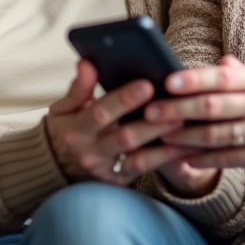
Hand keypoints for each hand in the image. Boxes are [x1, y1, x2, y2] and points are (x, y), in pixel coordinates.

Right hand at [45, 60, 197, 185]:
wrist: (57, 165)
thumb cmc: (66, 128)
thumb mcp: (63, 108)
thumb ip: (78, 88)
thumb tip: (87, 63)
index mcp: (76, 130)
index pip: (101, 113)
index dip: (123, 99)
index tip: (147, 84)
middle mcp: (90, 153)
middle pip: (125, 137)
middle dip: (152, 122)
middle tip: (178, 106)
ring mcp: (106, 170)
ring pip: (140, 157)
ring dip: (165, 142)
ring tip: (187, 124)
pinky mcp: (120, 181)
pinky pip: (147, 169)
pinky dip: (167, 157)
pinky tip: (186, 144)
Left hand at [145, 56, 244, 187]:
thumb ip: (239, 72)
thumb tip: (216, 62)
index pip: (223, 76)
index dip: (193, 79)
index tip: (166, 81)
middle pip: (214, 106)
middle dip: (178, 109)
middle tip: (151, 111)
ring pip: (217, 135)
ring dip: (185, 137)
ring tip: (162, 135)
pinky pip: (228, 158)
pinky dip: (204, 159)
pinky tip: (184, 157)